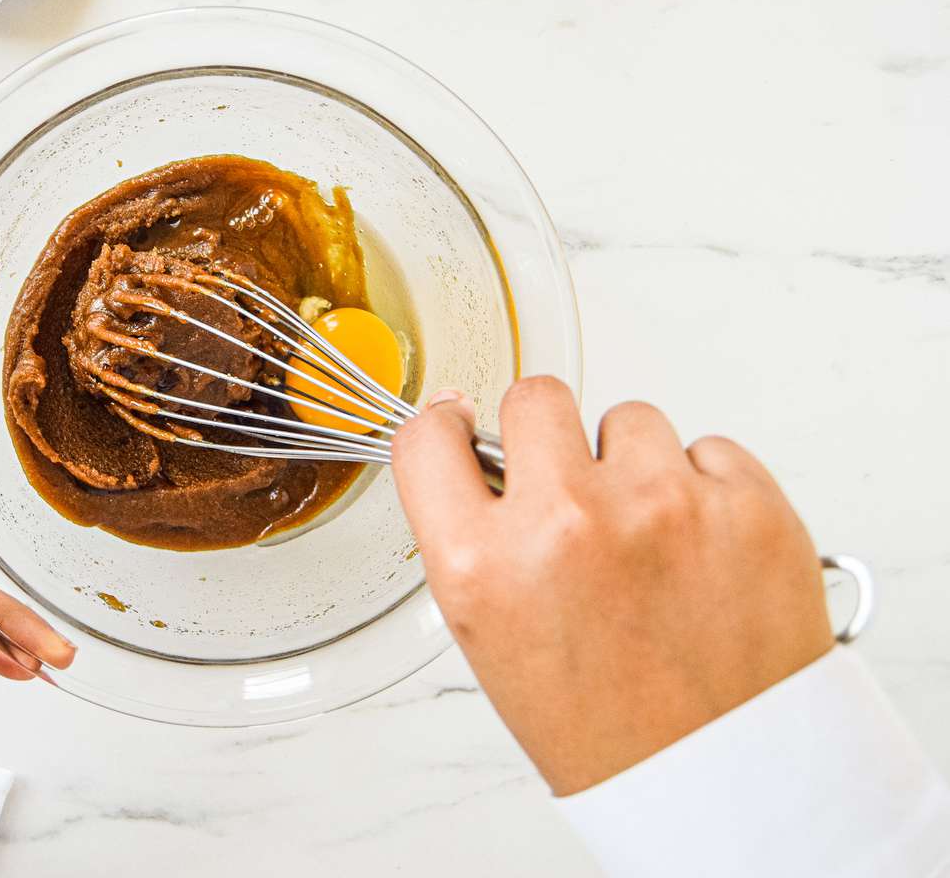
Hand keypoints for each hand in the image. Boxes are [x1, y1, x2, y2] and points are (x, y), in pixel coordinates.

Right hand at [391, 377, 833, 795]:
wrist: (724, 780)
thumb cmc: (606, 725)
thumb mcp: (492, 638)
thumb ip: (477, 538)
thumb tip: (480, 449)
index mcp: (484, 567)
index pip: (429, 438)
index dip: (447, 431)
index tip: (463, 431)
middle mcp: (566, 523)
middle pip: (535, 397)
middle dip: (547, 434)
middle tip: (570, 485)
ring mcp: (664, 506)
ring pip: (631, 420)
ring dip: (634, 467)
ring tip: (649, 542)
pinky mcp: (749, 505)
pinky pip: (711, 449)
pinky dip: (704, 489)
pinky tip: (701, 550)